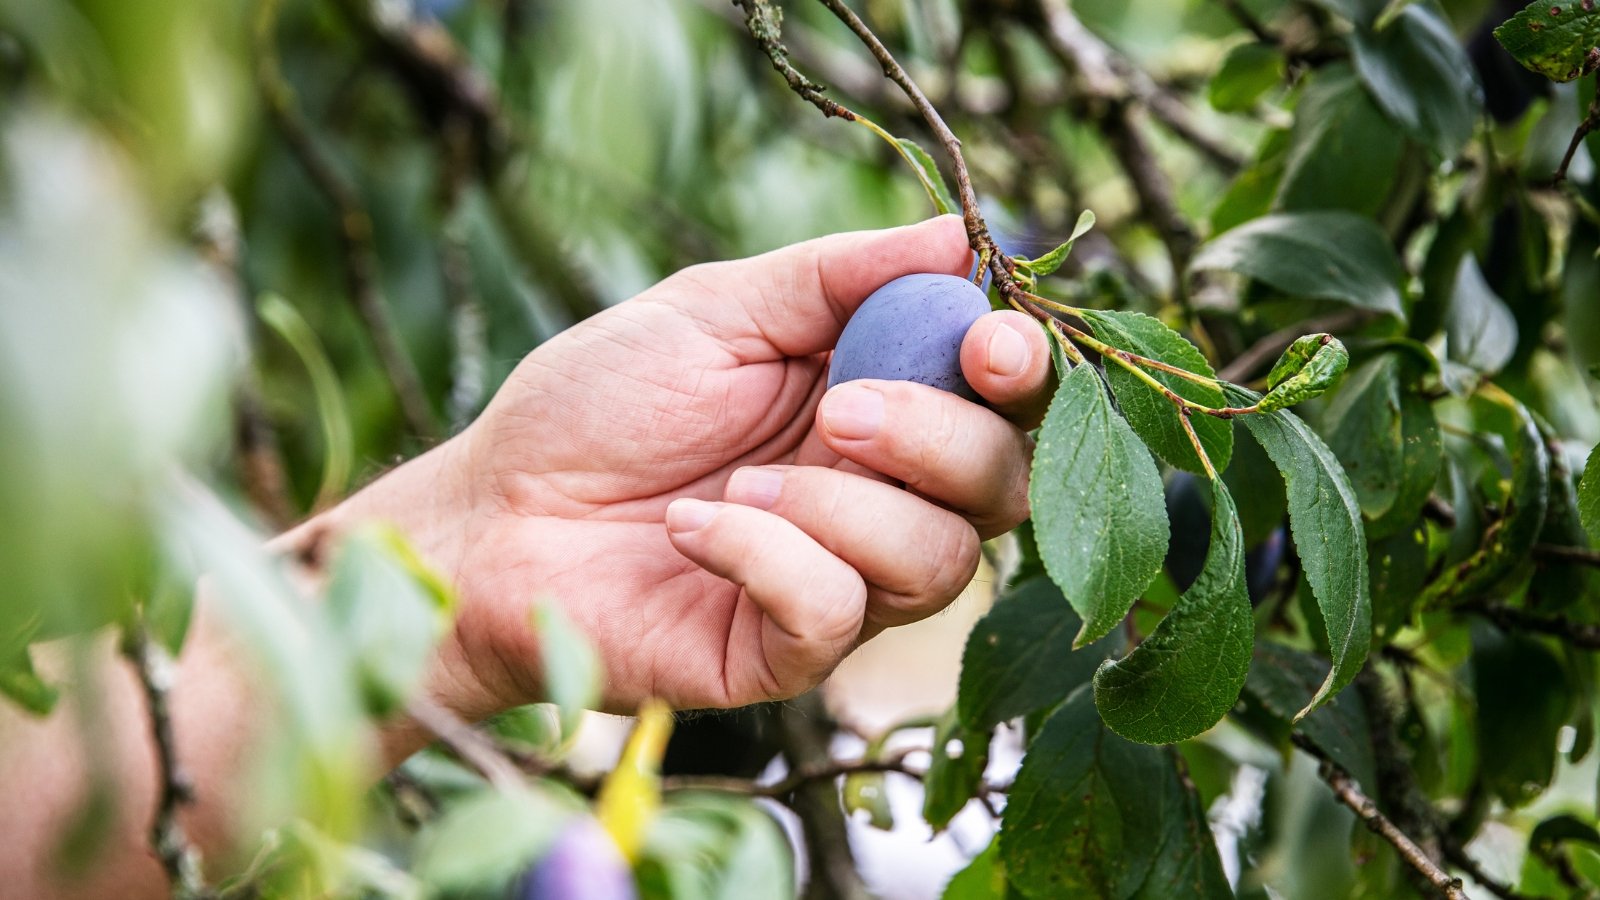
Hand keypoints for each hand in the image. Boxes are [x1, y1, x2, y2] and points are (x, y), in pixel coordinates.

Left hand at [349, 216, 1054, 718]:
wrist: (491, 516)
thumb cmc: (595, 407)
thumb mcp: (712, 310)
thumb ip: (835, 278)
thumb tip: (955, 237)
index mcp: (876, 406)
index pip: (1001, 401)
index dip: (1019, 373)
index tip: (987, 345)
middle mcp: (877, 498)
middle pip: (1001, 487)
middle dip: (938, 441)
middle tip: (836, 409)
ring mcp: (840, 581)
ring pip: (939, 563)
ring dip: (841, 507)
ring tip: (735, 481)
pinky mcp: (785, 652)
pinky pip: (836, 612)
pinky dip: (767, 557)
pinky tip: (692, 528)